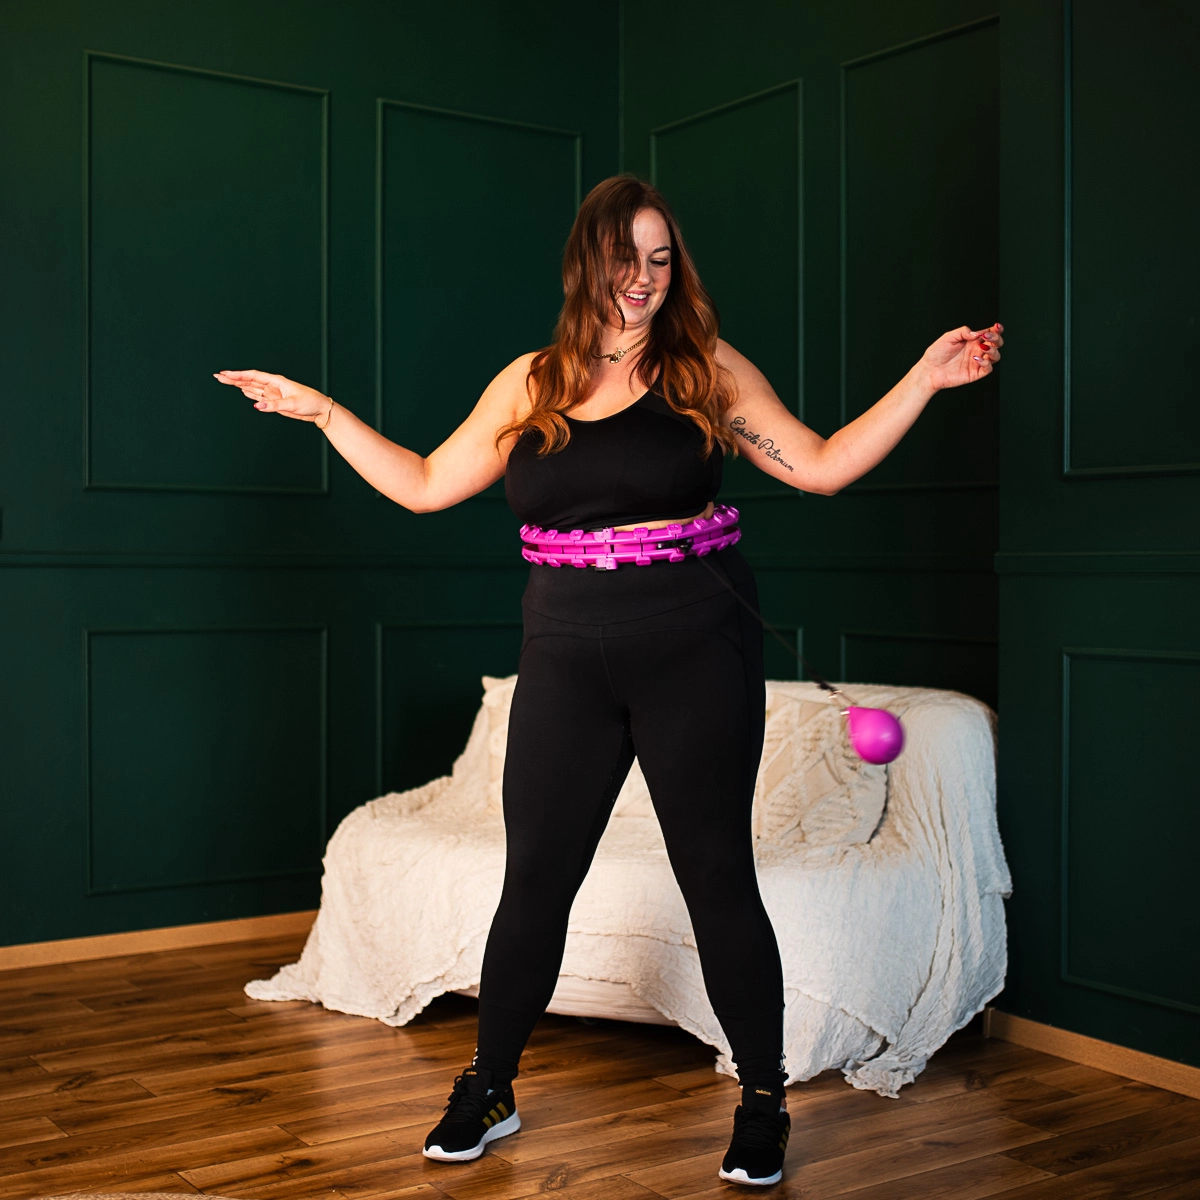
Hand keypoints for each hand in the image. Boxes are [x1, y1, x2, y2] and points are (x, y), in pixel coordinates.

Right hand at [213, 369, 329, 420]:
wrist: (320, 410)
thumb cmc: (310, 402)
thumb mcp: (292, 404)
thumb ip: (274, 405)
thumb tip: (258, 405)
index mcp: (277, 381)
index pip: (254, 376)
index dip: (239, 375)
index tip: (226, 374)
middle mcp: (273, 385)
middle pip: (249, 380)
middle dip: (233, 378)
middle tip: (218, 376)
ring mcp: (273, 393)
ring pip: (252, 387)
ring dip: (238, 384)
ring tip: (224, 381)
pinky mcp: (275, 401)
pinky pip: (259, 396)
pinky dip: (249, 393)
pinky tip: (242, 391)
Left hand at [918, 322, 1003, 390]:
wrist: (928, 370)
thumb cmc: (936, 353)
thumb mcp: (948, 337)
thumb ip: (963, 332)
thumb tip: (978, 334)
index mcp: (972, 340)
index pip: (989, 333)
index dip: (997, 330)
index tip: (997, 326)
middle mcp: (976, 350)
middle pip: (996, 344)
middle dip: (997, 338)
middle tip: (988, 336)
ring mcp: (977, 362)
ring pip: (995, 356)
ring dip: (993, 350)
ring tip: (983, 347)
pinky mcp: (975, 373)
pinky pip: (988, 368)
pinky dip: (986, 363)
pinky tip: (976, 358)